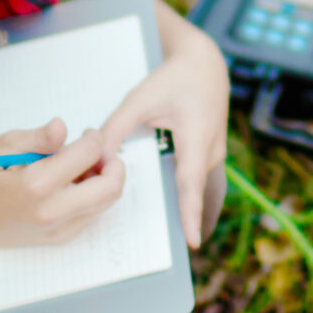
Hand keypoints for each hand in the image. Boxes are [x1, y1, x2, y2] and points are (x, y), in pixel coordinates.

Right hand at [0, 118, 124, 253]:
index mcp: (37, 183)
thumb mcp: (3, 145)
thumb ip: (38, 137)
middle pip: (110, 188)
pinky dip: (92, 196)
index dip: (94, 138)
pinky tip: (73, 184)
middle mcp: (51, 211)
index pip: (89, 154)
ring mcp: (57, 229)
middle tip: (99, 152)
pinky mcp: (59, 238)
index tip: (86, 133)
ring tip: (83, 167)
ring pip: (105, 203)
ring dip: (105, 181)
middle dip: (113, 164)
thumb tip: (62, 127)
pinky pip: (92, 215)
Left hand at [99, 6, 228, 247]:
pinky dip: (190, 196)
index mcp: (196, 136)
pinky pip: (200, 181)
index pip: (191, 182)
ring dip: (189, 208)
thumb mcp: (139, 99)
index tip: (193, 242)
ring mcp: (215, 154)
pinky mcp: (211, 154)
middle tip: (178, 249)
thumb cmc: (172, 79)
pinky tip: (181, 213)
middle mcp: (211, 150)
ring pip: (199, 187)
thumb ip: (116, 129)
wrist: (205, 63)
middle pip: (195, 191)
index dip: (191, 213)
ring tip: (182, 237)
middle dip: (187, 218)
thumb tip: (97, 160)